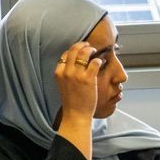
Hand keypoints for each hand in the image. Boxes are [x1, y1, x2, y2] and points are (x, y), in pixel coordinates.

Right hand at [53, 41, 101, 159]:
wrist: (75, 114)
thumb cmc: (71, 100)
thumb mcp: (63, 84)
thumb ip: (66, 73)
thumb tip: (74, 63)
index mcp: (58, 72)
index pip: (65, 54)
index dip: (73, 49)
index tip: (79, 48)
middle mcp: (66, 72)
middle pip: (73, 50)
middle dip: (82, 45)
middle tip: (88, 45)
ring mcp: (77, 75)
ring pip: (84, 53)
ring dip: (91, 50)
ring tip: (95, 51)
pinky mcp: (88, 79)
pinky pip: (95, 62)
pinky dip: (99, 60)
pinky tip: (101, 62)